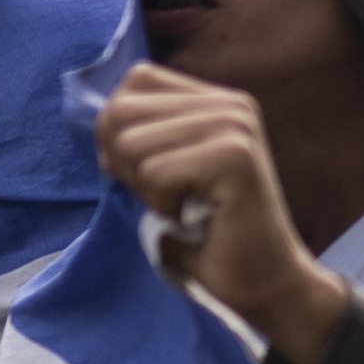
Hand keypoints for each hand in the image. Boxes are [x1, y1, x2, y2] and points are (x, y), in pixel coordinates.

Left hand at [92, 65, 348, 363]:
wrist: (265, 283)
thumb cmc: (210, 235)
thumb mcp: (167, 172)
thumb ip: (141, 136)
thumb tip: (98, 119)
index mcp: (219, 100)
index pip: (136, 80)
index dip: (120, 130)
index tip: (149, 171)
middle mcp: (231, 104)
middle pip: (122, 110)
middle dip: (125, 164)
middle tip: (167, 195)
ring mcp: (236, 126)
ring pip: (131, 144)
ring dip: (146, 189)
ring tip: (184, 206)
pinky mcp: (235, 157)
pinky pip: (154, 173)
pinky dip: (162, 206)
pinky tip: (195, 216)